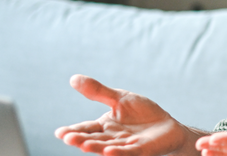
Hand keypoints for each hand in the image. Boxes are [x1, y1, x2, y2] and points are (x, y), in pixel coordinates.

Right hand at [55, 75, 195, 155]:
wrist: (167, 126)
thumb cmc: (142, 114)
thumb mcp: (119, 98)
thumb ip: (98, 92)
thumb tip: (73, 78)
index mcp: (104, 126)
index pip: (86, 128)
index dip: (73, 131)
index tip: (59, 133)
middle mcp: (112, 138)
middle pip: (94, 139)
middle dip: (81, 140)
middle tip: (68, 138)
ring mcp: (126, 145)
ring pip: (108, 147)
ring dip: (96, 147)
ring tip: (83, 145)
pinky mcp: (141, 150)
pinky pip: (129, 152)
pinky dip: (118, 152)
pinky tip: (109, 151)